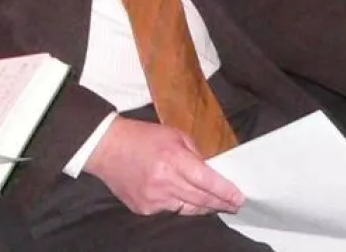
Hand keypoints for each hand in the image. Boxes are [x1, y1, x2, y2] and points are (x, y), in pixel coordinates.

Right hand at [83, 117, 243, 215]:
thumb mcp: (172, 134)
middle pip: (201, 199)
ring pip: (188, 209)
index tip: (239, 197)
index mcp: (173, 159)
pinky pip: (170, 210)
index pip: (207, 181)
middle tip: (234, 204)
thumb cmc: (140, 136)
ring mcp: (153, 198)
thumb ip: (193, 152)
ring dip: (204, 207)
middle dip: (221, 202)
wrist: (106, 148)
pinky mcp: (144, 208)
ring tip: (215, 204)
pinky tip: (184, 199)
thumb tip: (209, 169)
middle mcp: (164, 181)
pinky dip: (180, 205)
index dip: (226, 191)